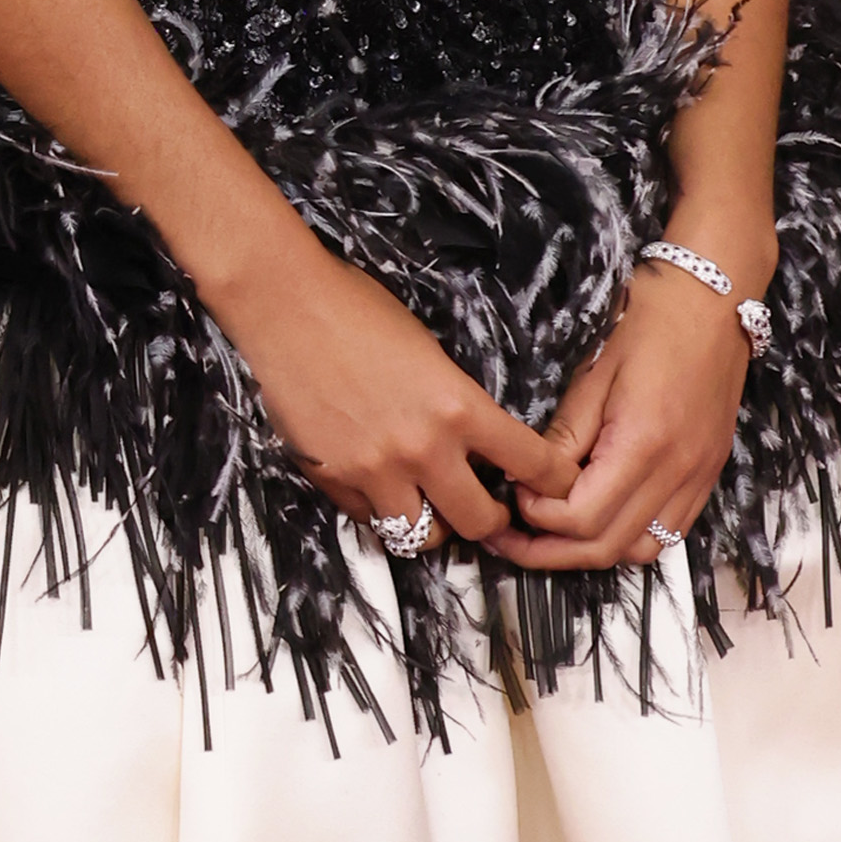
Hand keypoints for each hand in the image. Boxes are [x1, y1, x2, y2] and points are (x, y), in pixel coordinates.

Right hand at [202, 213, 561, 550]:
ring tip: (431, 506)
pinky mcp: (333, 477)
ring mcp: (374, 469)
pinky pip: (370, 520)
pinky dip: (382, 513)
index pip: (530, 463)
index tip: (553, 486)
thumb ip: (457, 401)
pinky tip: (384, 490)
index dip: (552, 482)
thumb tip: (477, 439)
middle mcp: (421, 447)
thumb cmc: (356, 309)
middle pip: (479, 521)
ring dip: (433, 526)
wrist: (287, 305)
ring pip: (422, 536)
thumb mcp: (432, 350)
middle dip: (490, 521)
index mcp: (458, 406)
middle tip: (487, 510)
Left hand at [494, 262, 751, 569]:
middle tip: (513, 536)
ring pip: (639, 551)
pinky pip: (667, 533)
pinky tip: (600, 520)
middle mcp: (677, 471)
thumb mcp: (591, 376)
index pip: (581, 517)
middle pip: (606, 547)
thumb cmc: (650, 322)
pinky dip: (628, 538)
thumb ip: (562, 439)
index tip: (514, 492)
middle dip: (551, 551)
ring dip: (591, 552)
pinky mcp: (708, 475)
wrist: (714, 298)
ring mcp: (698, 477)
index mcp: (643, 443)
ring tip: (552, 535)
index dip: (537, 516)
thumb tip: (528, 482)